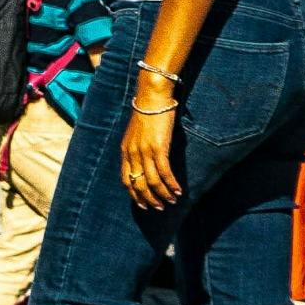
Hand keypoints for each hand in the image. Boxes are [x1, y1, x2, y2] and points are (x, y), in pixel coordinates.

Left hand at [121, 93, 182, 209]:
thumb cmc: (146, 113)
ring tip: (171, 201)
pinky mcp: (159, 148)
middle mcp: (133, 154)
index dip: (134, 194)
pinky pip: (164, 172)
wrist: (152, 97)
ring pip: (152, 181)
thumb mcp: (136, 133)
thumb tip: (144, 161)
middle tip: (158, 207)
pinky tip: (178, 190)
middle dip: (148, 199)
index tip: (143, 204)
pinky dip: (171, 184)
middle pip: (138, 185)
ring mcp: (145, 152)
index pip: (126, 180)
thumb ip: (137, 148)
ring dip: (162, 194)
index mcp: (125, 151)